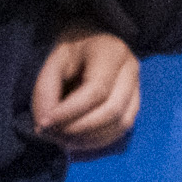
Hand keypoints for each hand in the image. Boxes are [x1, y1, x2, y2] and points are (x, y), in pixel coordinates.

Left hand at [33, 28, 141, 151]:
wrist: (93, 41)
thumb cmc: (71, 52)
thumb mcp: (52, 62)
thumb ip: (46, 91)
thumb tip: (46, 126)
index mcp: (111, 52)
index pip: (96, 90)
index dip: (69, 112)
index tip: (44, 124)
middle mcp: (131, 69)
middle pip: (112, 110)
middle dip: (78, 129)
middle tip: (51, 134)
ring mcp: (138, 86)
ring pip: (121, 123)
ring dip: (89, 139)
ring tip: (62, 140)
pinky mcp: (136, 102)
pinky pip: (123, 128)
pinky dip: (100, 140)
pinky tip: (78, 140)